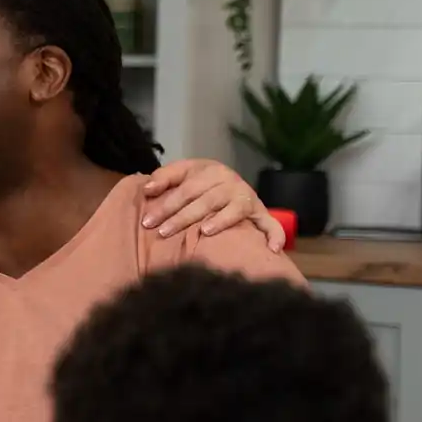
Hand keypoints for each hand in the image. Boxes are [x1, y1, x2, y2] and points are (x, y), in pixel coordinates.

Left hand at [141, 159, 284, 251]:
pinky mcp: (261, 213)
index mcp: (210, 171)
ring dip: (220, 220)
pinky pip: (271, 225)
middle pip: (206, 200)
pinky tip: (271, 250)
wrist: (227, 179)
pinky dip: (274, 235)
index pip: (186, 189)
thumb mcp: (182, 172)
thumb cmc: (198, 180)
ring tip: (204, 231)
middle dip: (183, 217)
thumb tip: (147, 189)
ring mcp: (248, 198)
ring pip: (234, 209)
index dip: (166, 205)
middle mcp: (231, 183)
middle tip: (163, 232)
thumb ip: (164, 178)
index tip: (147, 222)